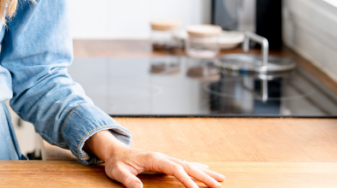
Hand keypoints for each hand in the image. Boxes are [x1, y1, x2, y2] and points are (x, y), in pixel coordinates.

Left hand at [84, 131, 224, 187]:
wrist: (115, 152)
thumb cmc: (117, 162)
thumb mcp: (119, 172)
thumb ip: (128, 180)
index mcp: (154, 159)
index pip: (175, 168)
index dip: (186, 179)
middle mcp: (163, 157)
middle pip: (187, 166)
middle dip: (203, 176)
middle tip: (219, 185)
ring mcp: (165, 159)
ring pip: (189, 164)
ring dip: (205, 172)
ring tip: (221, 179)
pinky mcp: (165, 161)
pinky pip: (184, 165)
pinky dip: (197, 168)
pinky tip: (206, 169)